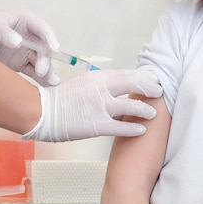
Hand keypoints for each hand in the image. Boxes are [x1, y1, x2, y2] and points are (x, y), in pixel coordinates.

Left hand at [0, 0, 59, 85]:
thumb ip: (3, 32)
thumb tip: (19, 43)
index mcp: (26, 21)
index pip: (42, 29)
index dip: (50, 38)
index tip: (54, 49)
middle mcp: (30, 37)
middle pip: (44, 49)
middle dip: (45, 60)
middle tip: (41, 71)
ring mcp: (26, 51)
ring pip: (41, 62)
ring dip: (48, 72)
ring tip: (52, 83)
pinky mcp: (21, 65)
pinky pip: (33, 73)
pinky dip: (40, 80)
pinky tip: (47, 88)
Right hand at [22, 69, 162, 141]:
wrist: (43, 112)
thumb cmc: (60, 99)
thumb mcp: (83, 83)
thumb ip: (101, 84)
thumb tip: (118, 86)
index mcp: (97, 77)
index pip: (127, 74)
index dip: (142, 77)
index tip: (152, 78)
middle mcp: (101, 89)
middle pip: (134, 85)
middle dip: (150, 88)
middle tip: (158, 91)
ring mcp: (100, 107)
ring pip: (132, 107)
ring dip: (145, 110)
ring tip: (152, 113)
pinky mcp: (97, 125)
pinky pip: (122, 127)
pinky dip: (134, 128)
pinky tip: (141, 129)